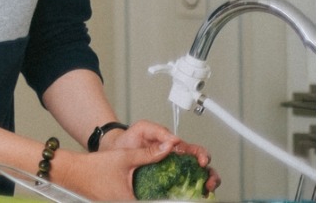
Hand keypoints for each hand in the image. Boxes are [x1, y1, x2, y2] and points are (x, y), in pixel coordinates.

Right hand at [53, 146, 168, 200]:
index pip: (156, 202)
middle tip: (167, 184)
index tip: (176, 191)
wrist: (69, 170)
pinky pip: (130, 198)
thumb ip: (148, 154)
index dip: (166, 196)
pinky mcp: (112, 202)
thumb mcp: (124, 157)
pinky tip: (138, 183)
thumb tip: (167, 148)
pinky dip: (136, 192)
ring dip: (147, 193)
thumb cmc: (91, 167)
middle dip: (158, 193)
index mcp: (128, 200)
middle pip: (148, 200)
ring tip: (154, 183)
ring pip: (139, 199)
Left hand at [104, 121, 221, 193]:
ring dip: (204, 183)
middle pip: (200, 167)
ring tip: (206, 189)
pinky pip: (180, 186)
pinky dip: (191, 190)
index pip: (194, 150)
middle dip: (209, 173)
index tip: (202, 162)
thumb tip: (173, 140)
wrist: (114, 150)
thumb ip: (158, 131)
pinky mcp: (164, 180)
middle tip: (209, 181)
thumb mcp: (142, 129)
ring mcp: (171, 170)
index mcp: (173, 146)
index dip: (202, 155)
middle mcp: (175, 158)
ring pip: (195, 178)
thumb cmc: (129, 139)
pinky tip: (194, 194)